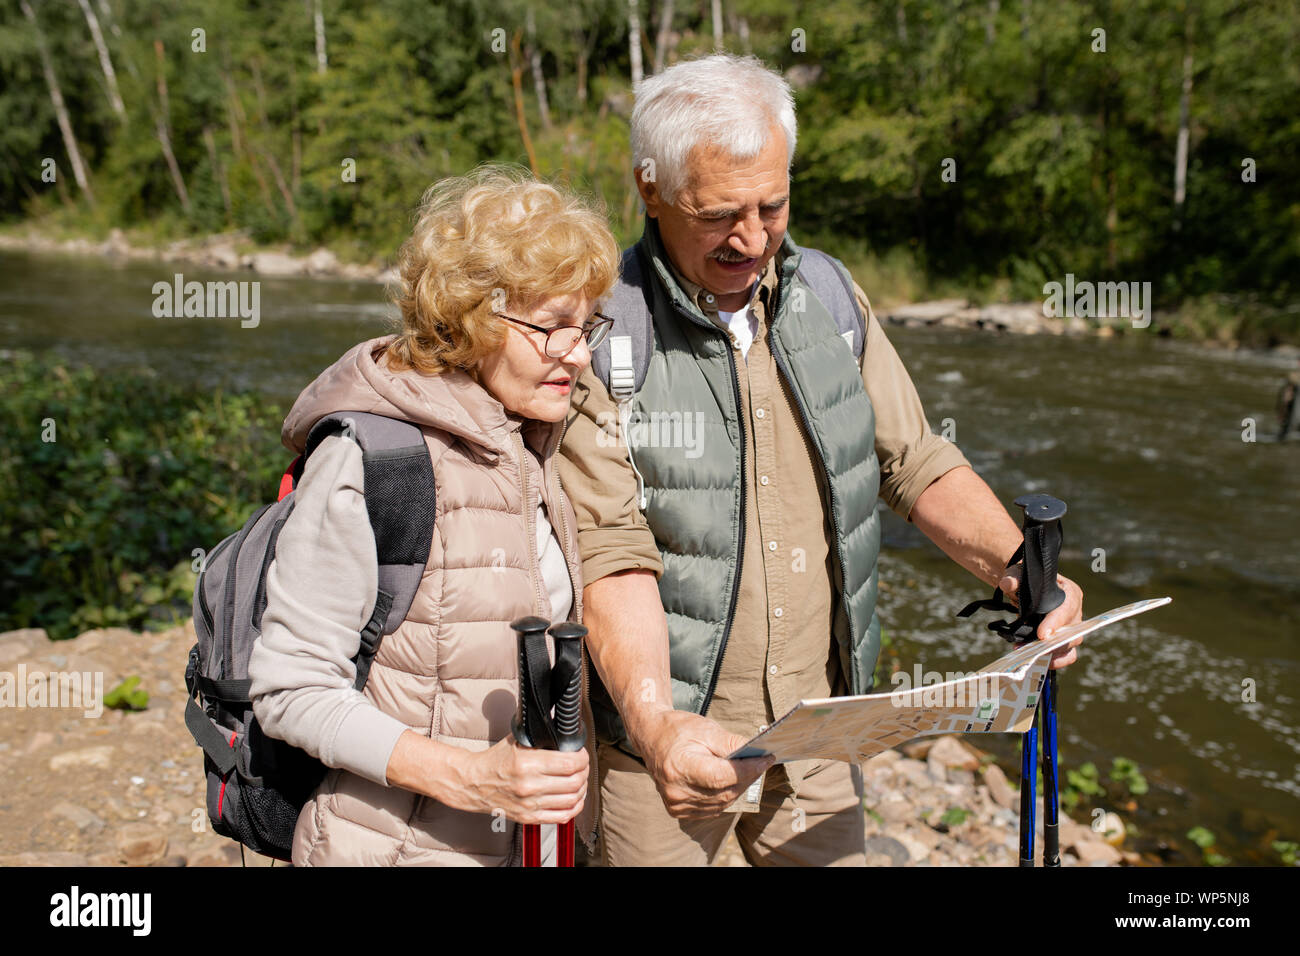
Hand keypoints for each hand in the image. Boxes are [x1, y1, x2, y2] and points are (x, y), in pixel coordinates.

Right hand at [439, 736, 587, 824]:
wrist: (473, 783)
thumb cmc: (495, 760)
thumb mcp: (517, 739)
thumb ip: (540, 732)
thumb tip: (560, 719)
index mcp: (527, 763)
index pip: (569, 763)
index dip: (582, 758)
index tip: (581, 754)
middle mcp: (529, 786)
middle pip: (574, 782)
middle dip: (584, 771)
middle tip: (582, 766)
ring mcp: (530, 804)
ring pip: (572, 799)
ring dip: (582, 788)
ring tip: (580, 780)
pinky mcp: (529, 818)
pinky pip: (562, 816)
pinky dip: (574, 807)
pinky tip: (574, 798)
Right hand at [639, 709, 775, 818]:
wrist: (651, 738)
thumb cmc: (678, 729)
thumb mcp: (705, 729)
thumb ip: (731, 743)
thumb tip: (756, 755)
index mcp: (679, 767)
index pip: (722, 776)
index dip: (747, 770)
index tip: (767, 759)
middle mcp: (676, 791)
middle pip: (724, 792)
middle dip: (748, 777)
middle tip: (763, 762)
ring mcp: (676, 803)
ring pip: (722, 803)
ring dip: (739, 787)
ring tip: (749, 770)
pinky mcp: (678, 810)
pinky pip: (712, 808)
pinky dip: (725, 796)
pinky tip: (731, 781)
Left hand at [997, 568, 1084, 669]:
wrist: (1024, 588)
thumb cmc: (1025, 579)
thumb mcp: (1018, 574)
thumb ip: (1013, 578)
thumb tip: (1007, 583)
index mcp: (1070, 592)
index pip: (1067, 609)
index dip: (1055, 623)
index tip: (1041, 635)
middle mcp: (1075, 611)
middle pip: (1071, 632)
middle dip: (1051, 644)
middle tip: (1029, 649)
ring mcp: (1071, 627)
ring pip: (1070, 645)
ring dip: (1050, 653)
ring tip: (1029, 655)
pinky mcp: (1064, 640)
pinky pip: (1067, 654)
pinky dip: (1055, 661)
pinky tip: (1038, 661)